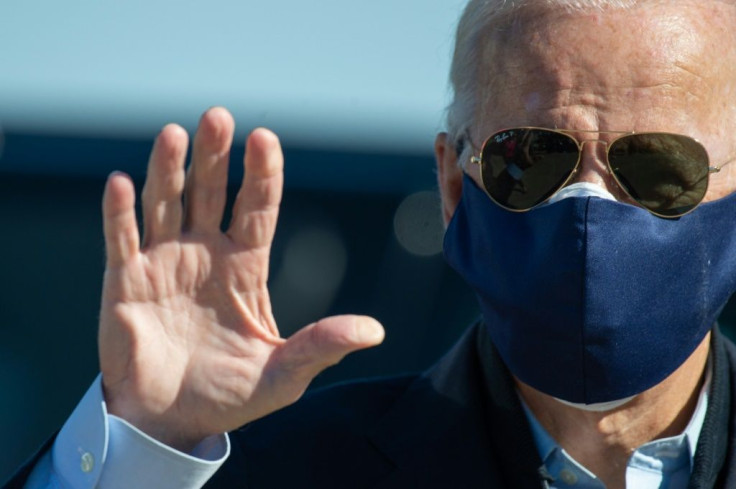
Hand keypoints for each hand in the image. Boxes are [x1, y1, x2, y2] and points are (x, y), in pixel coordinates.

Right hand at [98, 107, 383, 450]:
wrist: (171, 422)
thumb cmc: (229, 396)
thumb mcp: (284, 374)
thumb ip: (322, 346)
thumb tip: (376, 331)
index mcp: (246, 266)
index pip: (257, 209)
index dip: (261, 174)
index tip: (265, 139)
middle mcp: (205, 253)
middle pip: (211, 193)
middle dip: (214, 156)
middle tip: (218, 116)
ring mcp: (164, 263)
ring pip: (166, 204)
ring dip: (168, 169)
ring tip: (175, 133)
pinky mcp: (125, 281)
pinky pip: (121, 240)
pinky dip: (119, 213)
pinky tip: (121, 183)